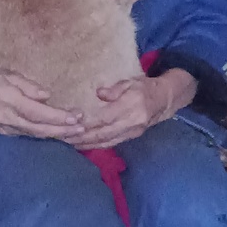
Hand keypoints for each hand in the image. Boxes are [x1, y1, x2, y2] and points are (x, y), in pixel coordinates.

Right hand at [0, 64, 85, 140]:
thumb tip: (47, 96)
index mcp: (8, 100)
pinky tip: (56, 133)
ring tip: (75, 133)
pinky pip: (27, 134)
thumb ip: (28, 86)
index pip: (39, 113)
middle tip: (82, 129)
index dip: (59, 117)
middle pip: (40, 128)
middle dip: (63, 130)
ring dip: (56, 134)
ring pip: (35, 134)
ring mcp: (4, 127)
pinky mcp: (3, 131)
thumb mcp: (7, 73)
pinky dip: (44, 134)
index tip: (76, 117)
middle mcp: (7, 118)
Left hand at [68, 69, 196, 149]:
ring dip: (85, 144)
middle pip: (102, 133)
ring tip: (68, 143)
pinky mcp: (130, 137)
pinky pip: (110, 144)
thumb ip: (115, 89)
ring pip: (105, 142)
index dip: (87, 122)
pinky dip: (95, 145)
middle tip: (62, 136)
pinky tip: (83, 145)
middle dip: (81, 137)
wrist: (164, 100)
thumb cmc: (144, 87)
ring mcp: (131, 132)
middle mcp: (131, 122)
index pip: (105, 118)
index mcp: (131, 106)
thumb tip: (99, 94)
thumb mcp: (130, 82)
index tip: (70, 123)